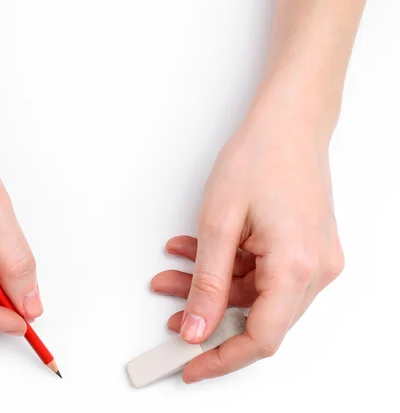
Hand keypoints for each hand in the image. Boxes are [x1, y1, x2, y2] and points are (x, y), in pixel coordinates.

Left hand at [151, 95, 343, 382]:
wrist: (289, 121)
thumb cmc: (260, 156)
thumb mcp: (219, 222)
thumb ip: (207, 282)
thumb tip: (197, 328)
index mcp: (298, 266)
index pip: (261, 338)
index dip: (222, 358)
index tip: (190, 364)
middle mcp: (315, 269)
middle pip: (256, 316)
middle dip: (207, 313)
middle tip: (171, 313)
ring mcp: (313, 259)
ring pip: (255, 294)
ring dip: (211, 285)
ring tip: (172, 270)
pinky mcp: (305, 248)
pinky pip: (263, 273)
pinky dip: (229, 267)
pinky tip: (197, 251)